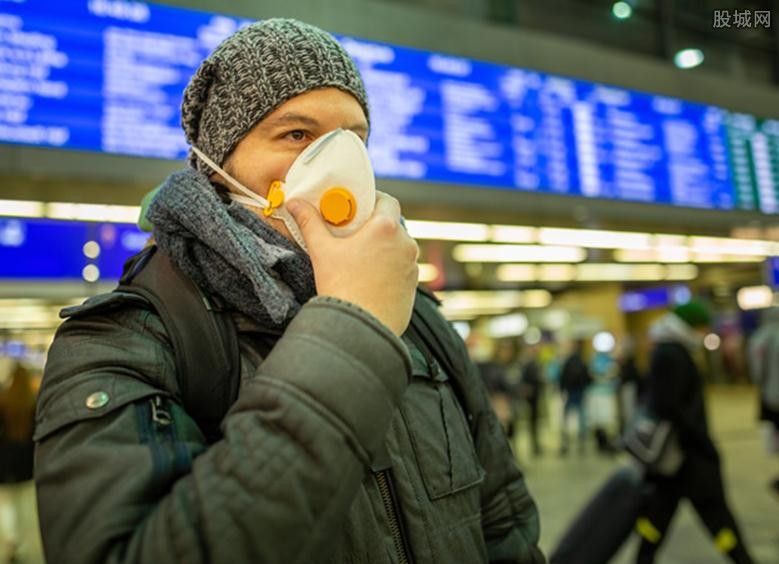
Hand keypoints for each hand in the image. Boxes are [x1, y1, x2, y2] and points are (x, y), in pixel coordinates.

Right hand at [287, 192, 418, 335]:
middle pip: (393, 225)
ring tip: (360, 258)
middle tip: (353, 232)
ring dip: (383, 248)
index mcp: (386, 228)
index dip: (374, 199)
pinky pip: (402, 270)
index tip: (358, 205)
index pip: (387, 201)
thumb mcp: (322, 250)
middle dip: (375, 226)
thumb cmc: (342, 287)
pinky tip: (370, 278)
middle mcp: (406, 245)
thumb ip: (310, 222)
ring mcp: (412, 267)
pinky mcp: (412, 288)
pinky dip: (390, 269)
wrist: (359, 329)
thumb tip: (295, 203)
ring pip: (398, 248)